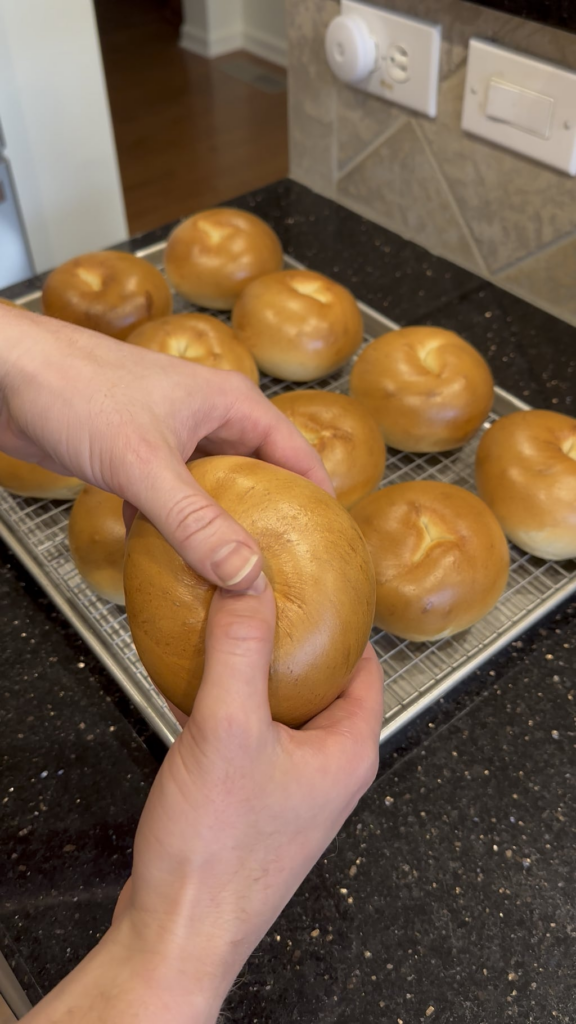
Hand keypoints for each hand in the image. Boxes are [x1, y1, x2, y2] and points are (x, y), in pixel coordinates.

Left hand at [0, 307, 330, 588]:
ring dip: (218, 535)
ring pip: (212, 497)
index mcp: (231, 405)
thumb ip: (195, 522)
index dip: (320, 504)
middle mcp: (209, 420)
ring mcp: (172, 441)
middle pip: (258, 481)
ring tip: (235, 585)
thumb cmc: (73, 388)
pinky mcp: (137, 460)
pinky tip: (172, 568)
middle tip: (283, 581)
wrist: (5, 374)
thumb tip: (247, 573)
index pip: (298, 457)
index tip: (331, 553)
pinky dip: (174, 534)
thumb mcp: (143, 464)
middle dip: (268, 527)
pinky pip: (171, 505)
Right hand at [115, 575, 382, 1007]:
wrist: (175, 933)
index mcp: (346, 751)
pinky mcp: (253, 802)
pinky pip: (247, 735)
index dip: (341, 620)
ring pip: (279, 709)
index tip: (312, 584)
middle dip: (287, 641)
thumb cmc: (215, 855)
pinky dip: (225, 704)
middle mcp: (327, 770)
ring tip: (222, 630)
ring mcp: (290, 789)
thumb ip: (238, 649)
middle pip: (319, 682)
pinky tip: (188, 684)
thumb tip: (247, 578)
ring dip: (251, 672)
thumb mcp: (228, 730)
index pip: (365, 665)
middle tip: (260, 598)